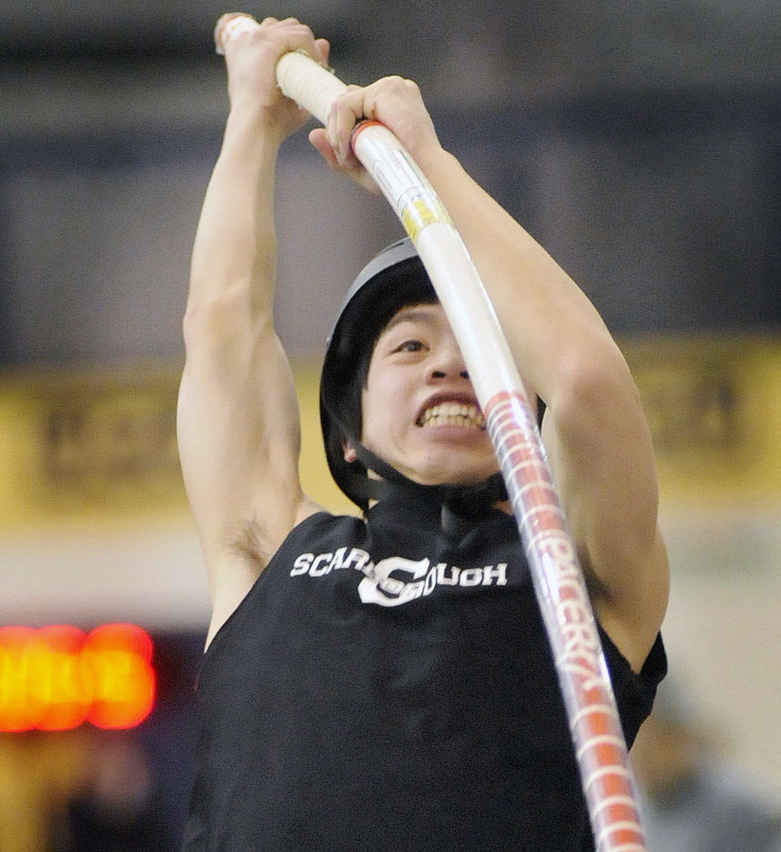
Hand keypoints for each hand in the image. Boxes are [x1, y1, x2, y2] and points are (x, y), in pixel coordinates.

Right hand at [220, 15, 330, 140]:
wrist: (255, 128)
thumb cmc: (268, 120)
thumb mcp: (287, 90)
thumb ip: (304, 67)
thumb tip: (324, 43)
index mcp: (242, 51)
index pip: (272, 33)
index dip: (290, 46)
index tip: (302, 67)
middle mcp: (246, 40)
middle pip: (283, 26)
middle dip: (299, 43)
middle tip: (310, 69)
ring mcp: (256, 39)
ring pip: (293, 28)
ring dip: (308, 46)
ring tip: (314, 69)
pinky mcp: (268, 43)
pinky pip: (300, 36)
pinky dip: (312, 49)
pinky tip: (316, 66)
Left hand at [309, 76, 441, 191]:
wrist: (425, 175)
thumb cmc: (402, 175)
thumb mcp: (364, 166)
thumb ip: (338, 152)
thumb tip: (313, 134)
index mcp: (392, 103)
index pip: (355, 103)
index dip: (343, 127)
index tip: (344, 150)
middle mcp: (392, 89)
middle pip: (345, 102)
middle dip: (337, 132)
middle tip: (346, 158)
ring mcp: (390, 86)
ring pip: (342, 103)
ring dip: (337, 133)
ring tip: (348, 156)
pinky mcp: (385, 90)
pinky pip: (346, 105)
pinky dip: (341, 128)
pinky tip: (349, 147)